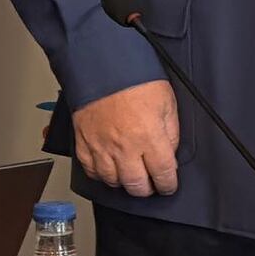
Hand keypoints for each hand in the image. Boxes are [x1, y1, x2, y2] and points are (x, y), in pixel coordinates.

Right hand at [69, 80, 178, 197]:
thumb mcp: (167, 103)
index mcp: (149, 137)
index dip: (168, 185)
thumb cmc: (136, 80)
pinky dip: (101, 174)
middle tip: (151, 184)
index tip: (169, 185)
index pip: (162, 174)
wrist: (103, 66)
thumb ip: (170, 133)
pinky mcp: (84, 142)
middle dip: (147, 189)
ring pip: (113, 181)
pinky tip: (110, 169)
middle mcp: (124, 147)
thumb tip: (170, 154)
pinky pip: (91, 170)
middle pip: (136, 185)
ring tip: (131, 176)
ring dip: (124, 182)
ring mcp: (101, 147)